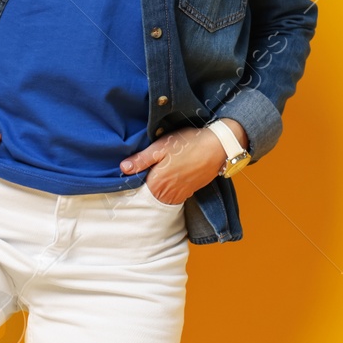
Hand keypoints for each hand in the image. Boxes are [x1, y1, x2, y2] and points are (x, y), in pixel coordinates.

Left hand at [120, 119, 247, 204]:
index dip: (132, 184)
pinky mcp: (188, 193)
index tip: (129, 176)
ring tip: (155, 177)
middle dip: (143, 188)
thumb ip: (141, 159)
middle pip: (148, 197)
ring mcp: (179, 195)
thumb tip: (123, 168)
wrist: (218, 147)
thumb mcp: (161, 147)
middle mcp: (167, 195)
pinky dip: (168, 191)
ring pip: (160, 198)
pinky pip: (173, 196)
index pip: (136, 191)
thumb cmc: (189, 144)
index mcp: (156, 184)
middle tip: (140, 176)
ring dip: (156, 191)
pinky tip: (168, 179)